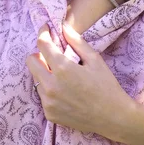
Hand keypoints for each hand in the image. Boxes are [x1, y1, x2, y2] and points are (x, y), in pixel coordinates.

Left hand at [26, 23, 132, 137]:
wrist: (113, 117)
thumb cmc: (106, 86)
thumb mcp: (95, 60)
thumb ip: (76, 41)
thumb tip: (63, 26)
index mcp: (63, 69)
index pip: (42, 45)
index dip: (43, 33)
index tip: (46, 29)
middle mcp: (51, 86)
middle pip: (31, 62)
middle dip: (39, 54)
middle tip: (52, 54)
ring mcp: (48, 102)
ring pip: (35, 79)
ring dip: (44, 72)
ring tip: (62, 75)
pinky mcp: (49, 114)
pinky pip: (42, 95)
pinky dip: (49, 89)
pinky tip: (65, 91)